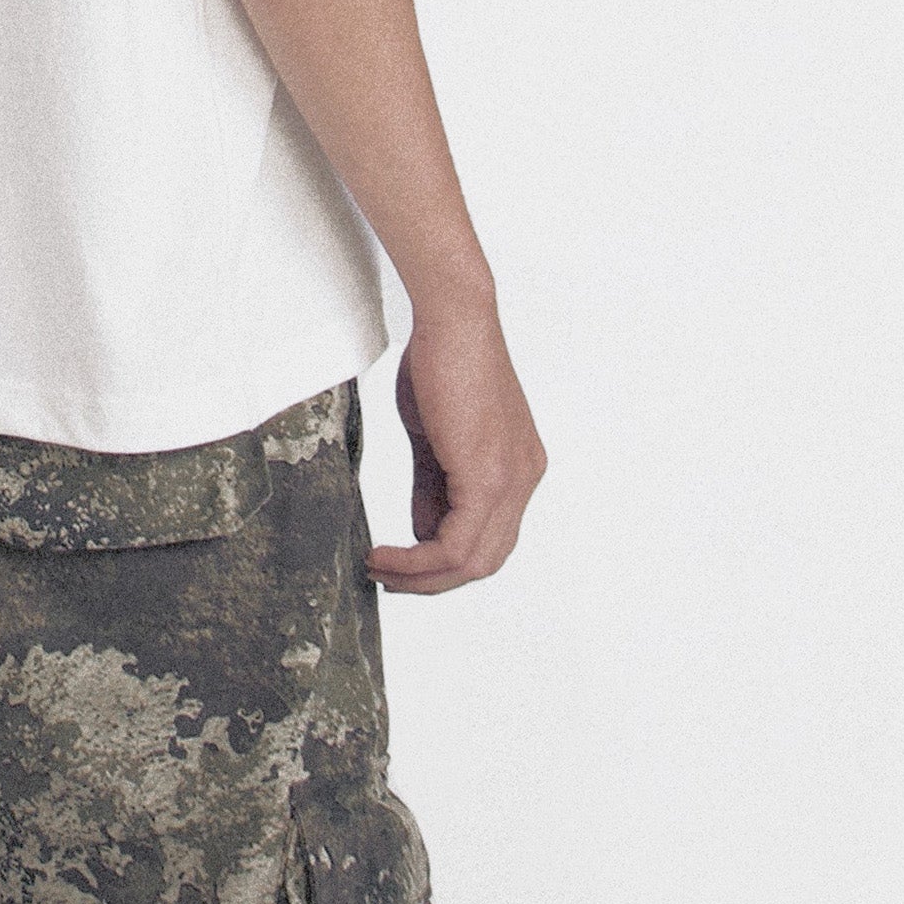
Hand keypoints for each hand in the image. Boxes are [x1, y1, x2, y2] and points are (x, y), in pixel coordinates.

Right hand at [366, 294, 544, 592]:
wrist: (453, 322)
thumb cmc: (441, 363)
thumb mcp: (436, 439)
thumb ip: (435, 488)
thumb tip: (424, 532)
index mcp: (517, 469)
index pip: (488, 539)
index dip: (444, 562)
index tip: (400, 564)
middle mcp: (524, 479)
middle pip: (486, 560)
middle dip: (433, 580)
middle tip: (387, 577)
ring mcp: (512, 480)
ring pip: (473, 560)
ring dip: (422, 576)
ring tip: (380, 569)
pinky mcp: (489, 477)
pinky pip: (456, 544)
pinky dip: (418, 559)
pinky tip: (387, 555)